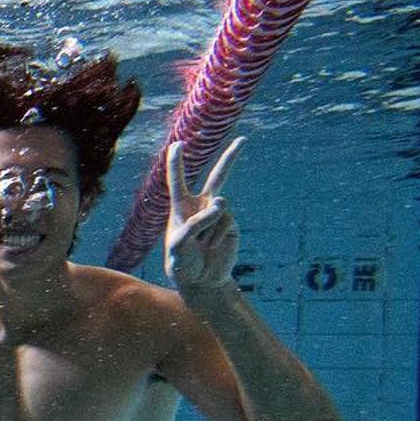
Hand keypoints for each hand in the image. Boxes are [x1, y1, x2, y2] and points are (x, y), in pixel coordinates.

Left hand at [165, 139, 242, 295]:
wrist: (201, 280)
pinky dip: (217, 235)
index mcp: (181, 207)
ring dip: (207, 225)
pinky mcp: (231, 224)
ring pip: (218, 205)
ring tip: (200, 244)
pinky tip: (212, 246)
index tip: (176, 145)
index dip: (176, 163)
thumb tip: (221, 202)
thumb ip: (196, 222)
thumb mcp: (179, 244)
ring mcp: (218, 214)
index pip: (178, 181)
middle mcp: (202, 206)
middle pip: (218, 177)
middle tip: (243, 140)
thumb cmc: (182, 262)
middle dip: (230, 158)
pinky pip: (225, 221)